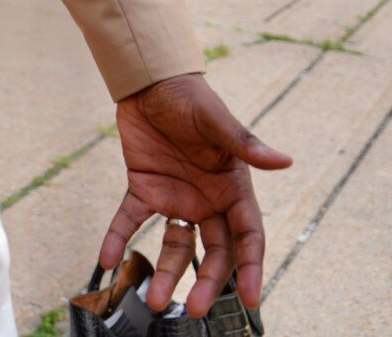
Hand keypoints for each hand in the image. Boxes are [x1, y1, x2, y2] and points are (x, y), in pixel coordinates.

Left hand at [105, 74, 290, 314]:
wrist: (151, 81)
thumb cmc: (191, 98)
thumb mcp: (216, 121)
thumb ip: (244, 144)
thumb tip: (285, 161)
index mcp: (233, 188)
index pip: (248, 237)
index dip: (251, 268)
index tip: (250, 299)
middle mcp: (207, 200)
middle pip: (212, 251)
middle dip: (206, 282)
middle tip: (195, 310)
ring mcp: (175, 198)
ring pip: (174, 245)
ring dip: (165, 272)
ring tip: (154, 301)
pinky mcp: (143, 189)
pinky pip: (130, 220)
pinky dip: (118, 238)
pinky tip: (107, 259)